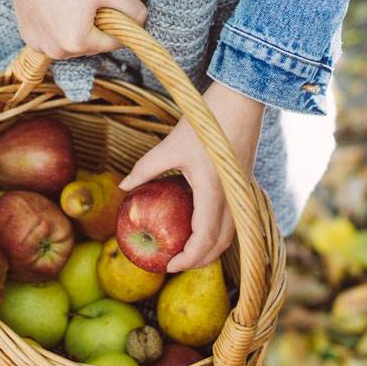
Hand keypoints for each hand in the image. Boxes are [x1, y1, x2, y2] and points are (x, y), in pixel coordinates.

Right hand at [7, 0, 146, 59]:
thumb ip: (132, 9)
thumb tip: (141, 25)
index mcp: (78, 42)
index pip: (113, 43)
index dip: (116, 23)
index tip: (107, 5)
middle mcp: (58, 52)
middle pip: (91, 45)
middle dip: (95, 26)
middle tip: (86, 0)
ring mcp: (41, 47)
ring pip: (72, 43)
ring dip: (76, 28)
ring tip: (68, 2)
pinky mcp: (29, 39)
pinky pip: (52, 38)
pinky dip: (56, 26)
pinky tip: (53, 7)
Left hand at [120, 82, 264, 272]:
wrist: (242, 99)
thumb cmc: (205, 120)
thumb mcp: (170, 145)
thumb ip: (146, 168)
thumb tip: (123, 187)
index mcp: (214, 192)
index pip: (204, 239)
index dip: (188, 258)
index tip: (168, 266)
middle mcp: (232, 198)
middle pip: (220, 244)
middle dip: (199, 260)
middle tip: (174, 265)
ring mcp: (241, 193)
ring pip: (231, 235)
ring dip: (211, 250)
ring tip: (188, 254)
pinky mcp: (243, 187)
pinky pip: (234, 221)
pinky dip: (218, 234)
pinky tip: (202, 231)